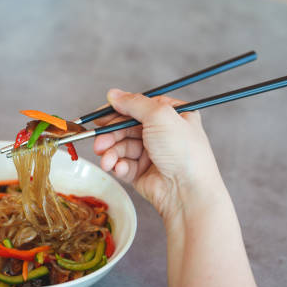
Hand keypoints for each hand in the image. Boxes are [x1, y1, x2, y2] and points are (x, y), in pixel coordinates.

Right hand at [93, 89, 224, 224]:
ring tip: (107, 160)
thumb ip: (134, 103)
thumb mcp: (160, 116)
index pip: (139, 107)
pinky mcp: (142, 172)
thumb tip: (113, 94)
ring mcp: (152, 153)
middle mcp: (162, 133)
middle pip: (126, 128)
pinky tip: (119, 168)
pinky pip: (123, 164)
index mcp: (172, 116)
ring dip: (112, 152)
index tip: (100, 116)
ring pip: (122, 147)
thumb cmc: (183, 152)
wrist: (187, 192)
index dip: (118, 111)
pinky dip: (118, 166)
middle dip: (110, 135)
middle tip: (99, 142)